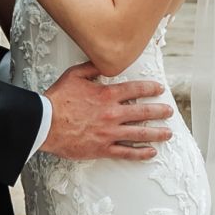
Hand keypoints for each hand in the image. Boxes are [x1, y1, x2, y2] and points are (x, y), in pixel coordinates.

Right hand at [42, 63, 173, 161]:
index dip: (150, 89)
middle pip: (144, 112)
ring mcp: (109, 132)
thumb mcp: (74, 75)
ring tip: (167, 133)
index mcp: (107, 94)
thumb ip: (92, 67)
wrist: (45, 123)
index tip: (159, 89)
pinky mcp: (102, 148)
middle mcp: (112, 113)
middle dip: (160, 111)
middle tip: (169, 111)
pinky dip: (141, 153)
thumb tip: (104, 61)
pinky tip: (151, 152)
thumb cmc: (57, 100)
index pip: (136, 90)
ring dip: (157, 133)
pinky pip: (126, 152)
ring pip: (140, 133)